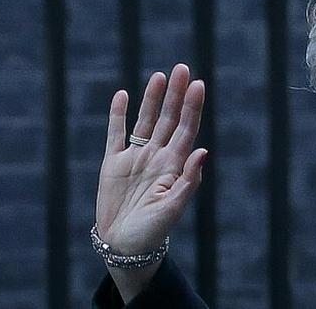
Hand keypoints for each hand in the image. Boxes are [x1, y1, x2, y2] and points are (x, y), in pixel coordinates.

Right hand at [95, 63, 206, 255]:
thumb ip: (188, 180)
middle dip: (175, 95)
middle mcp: (157, 156)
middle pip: (168, 119)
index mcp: (174, 165)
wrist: (124, 247)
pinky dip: (118, 115)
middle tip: (182, 68)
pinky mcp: (113, 163)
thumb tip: (203, 152)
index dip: (191, 107)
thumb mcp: (173, 208)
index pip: (186, 129)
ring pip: (145, 121)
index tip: (198, 85)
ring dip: (152, 99)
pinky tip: (122, 95)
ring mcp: (135, 158)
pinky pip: (116, 134)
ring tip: (159, 76)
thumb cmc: (153, 231)